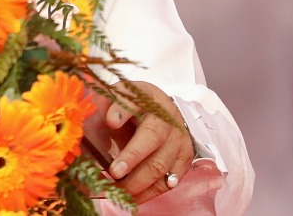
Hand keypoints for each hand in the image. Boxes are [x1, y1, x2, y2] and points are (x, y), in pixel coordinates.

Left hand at [83, 80, 193, 204]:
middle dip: (132, 159)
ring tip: (118, 191)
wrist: (161, 110)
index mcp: (150, 99)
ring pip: (162, 166)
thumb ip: (110, 104)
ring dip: (138, 183)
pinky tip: (134, 197)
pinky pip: (169, 181)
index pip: (136, 103)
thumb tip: (108, 120)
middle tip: (112, 174)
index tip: (110, 122)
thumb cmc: (134, 104)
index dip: (123, 113)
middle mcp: (168, 120)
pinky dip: (150, 192)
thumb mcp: (120, 95)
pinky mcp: (184, 159)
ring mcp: (179, 141)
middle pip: (153, 140)